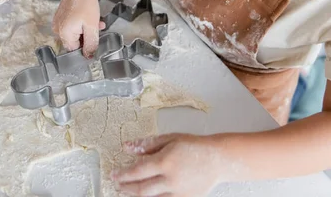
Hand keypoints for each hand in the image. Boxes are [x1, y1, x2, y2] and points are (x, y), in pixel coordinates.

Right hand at [52, 0, 104, 56]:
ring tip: (96, 22)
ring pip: (74, 33)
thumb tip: (88, 57)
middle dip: (87, 37)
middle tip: (97, 29)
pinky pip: (71, 25)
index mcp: (64, 33)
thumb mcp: (92, 27)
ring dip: (86, 30)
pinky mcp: (60, 16)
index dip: (86, 47)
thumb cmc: (86, 2)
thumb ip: (91, 44)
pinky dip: (81, 24)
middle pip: (74, 41)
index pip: (74, 50)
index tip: (94, 40)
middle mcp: (57, 29)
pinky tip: (89, 18)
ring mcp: (58, 21)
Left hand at [112, 134, 226, 196]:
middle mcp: (171, 179)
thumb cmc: (194, 146)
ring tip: (127, 191)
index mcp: (165, 161)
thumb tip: (127, 147)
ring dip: (136, 195)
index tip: (113, 174)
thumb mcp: (169, 139)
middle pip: (141, 189)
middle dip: (126, 187)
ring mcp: (178, 192)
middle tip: (117, 184)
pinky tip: (147, 195)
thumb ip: (147, 144)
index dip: (122, 175)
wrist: (217, 159)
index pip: (137, 171)